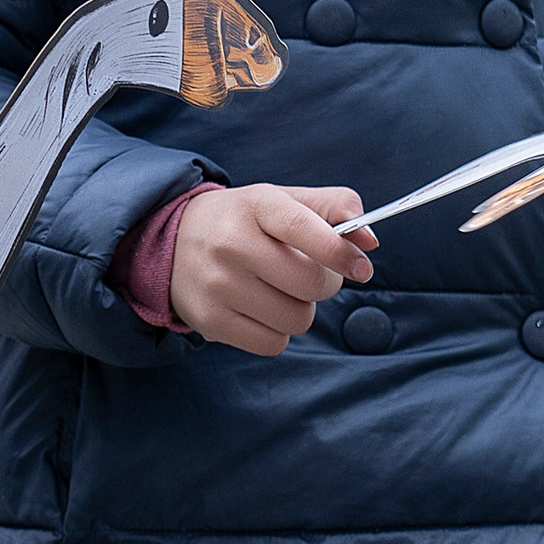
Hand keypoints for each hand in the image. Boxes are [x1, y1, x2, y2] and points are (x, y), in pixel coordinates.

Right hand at [169, 185, 374, 356]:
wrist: (172, 243)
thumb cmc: (245, 222)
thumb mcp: (283, 200)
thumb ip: (333, 207)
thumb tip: (370, 238)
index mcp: (256, 205)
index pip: (303, 227)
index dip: (340, 251)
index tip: (361, 267)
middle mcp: (231, 243)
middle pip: (309, 284)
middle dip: (324, 284)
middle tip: (311, 276)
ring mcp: (218, 284)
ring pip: (296, 319)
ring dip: (300, 310)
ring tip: (280, 292)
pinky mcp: (210, 320)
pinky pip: (273, 344)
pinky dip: (278, 332)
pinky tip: (262, 310)